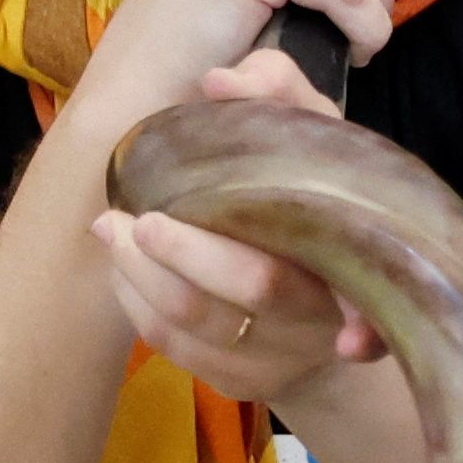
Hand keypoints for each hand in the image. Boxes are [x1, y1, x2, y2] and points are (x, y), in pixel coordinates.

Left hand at [94, 50, 385, 405]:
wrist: (327, 294)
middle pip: (252, 287)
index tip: (270, 263)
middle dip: (184, 251)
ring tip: (108, 226)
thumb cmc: (315, 198)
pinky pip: (176, 346)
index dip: (299, 274)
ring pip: (199, 322)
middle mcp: (323, 318)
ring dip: (142, 273)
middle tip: (134, 217)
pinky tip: (122, 265)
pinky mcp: (241, 382)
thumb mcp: (314, 137)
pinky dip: (137, 303)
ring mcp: (280, 360)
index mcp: (355, 258)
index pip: (344, 279)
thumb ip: (279, 93)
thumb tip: (217, 80)